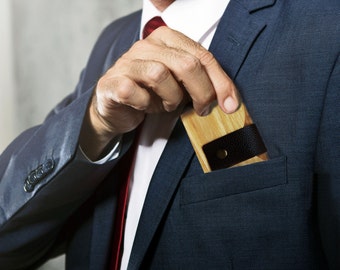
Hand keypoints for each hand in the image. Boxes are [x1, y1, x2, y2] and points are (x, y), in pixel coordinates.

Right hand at [80, 26, 239, 159]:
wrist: (116, 106)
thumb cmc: (151, 93)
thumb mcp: (180, 85)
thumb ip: (201, 84)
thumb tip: (229, 101)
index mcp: (167, 39)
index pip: (202, 55)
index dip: (220, 82)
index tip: (230, 104)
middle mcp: (147, 45)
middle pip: (186, 64)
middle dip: (202, 92)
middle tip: (203, 109)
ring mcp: (128, 62)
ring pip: (160, 75)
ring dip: (171, 98)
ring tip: (169, 105)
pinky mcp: (113, 81)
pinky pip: (135, 92)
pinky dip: (146, 104)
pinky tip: (145, 106)